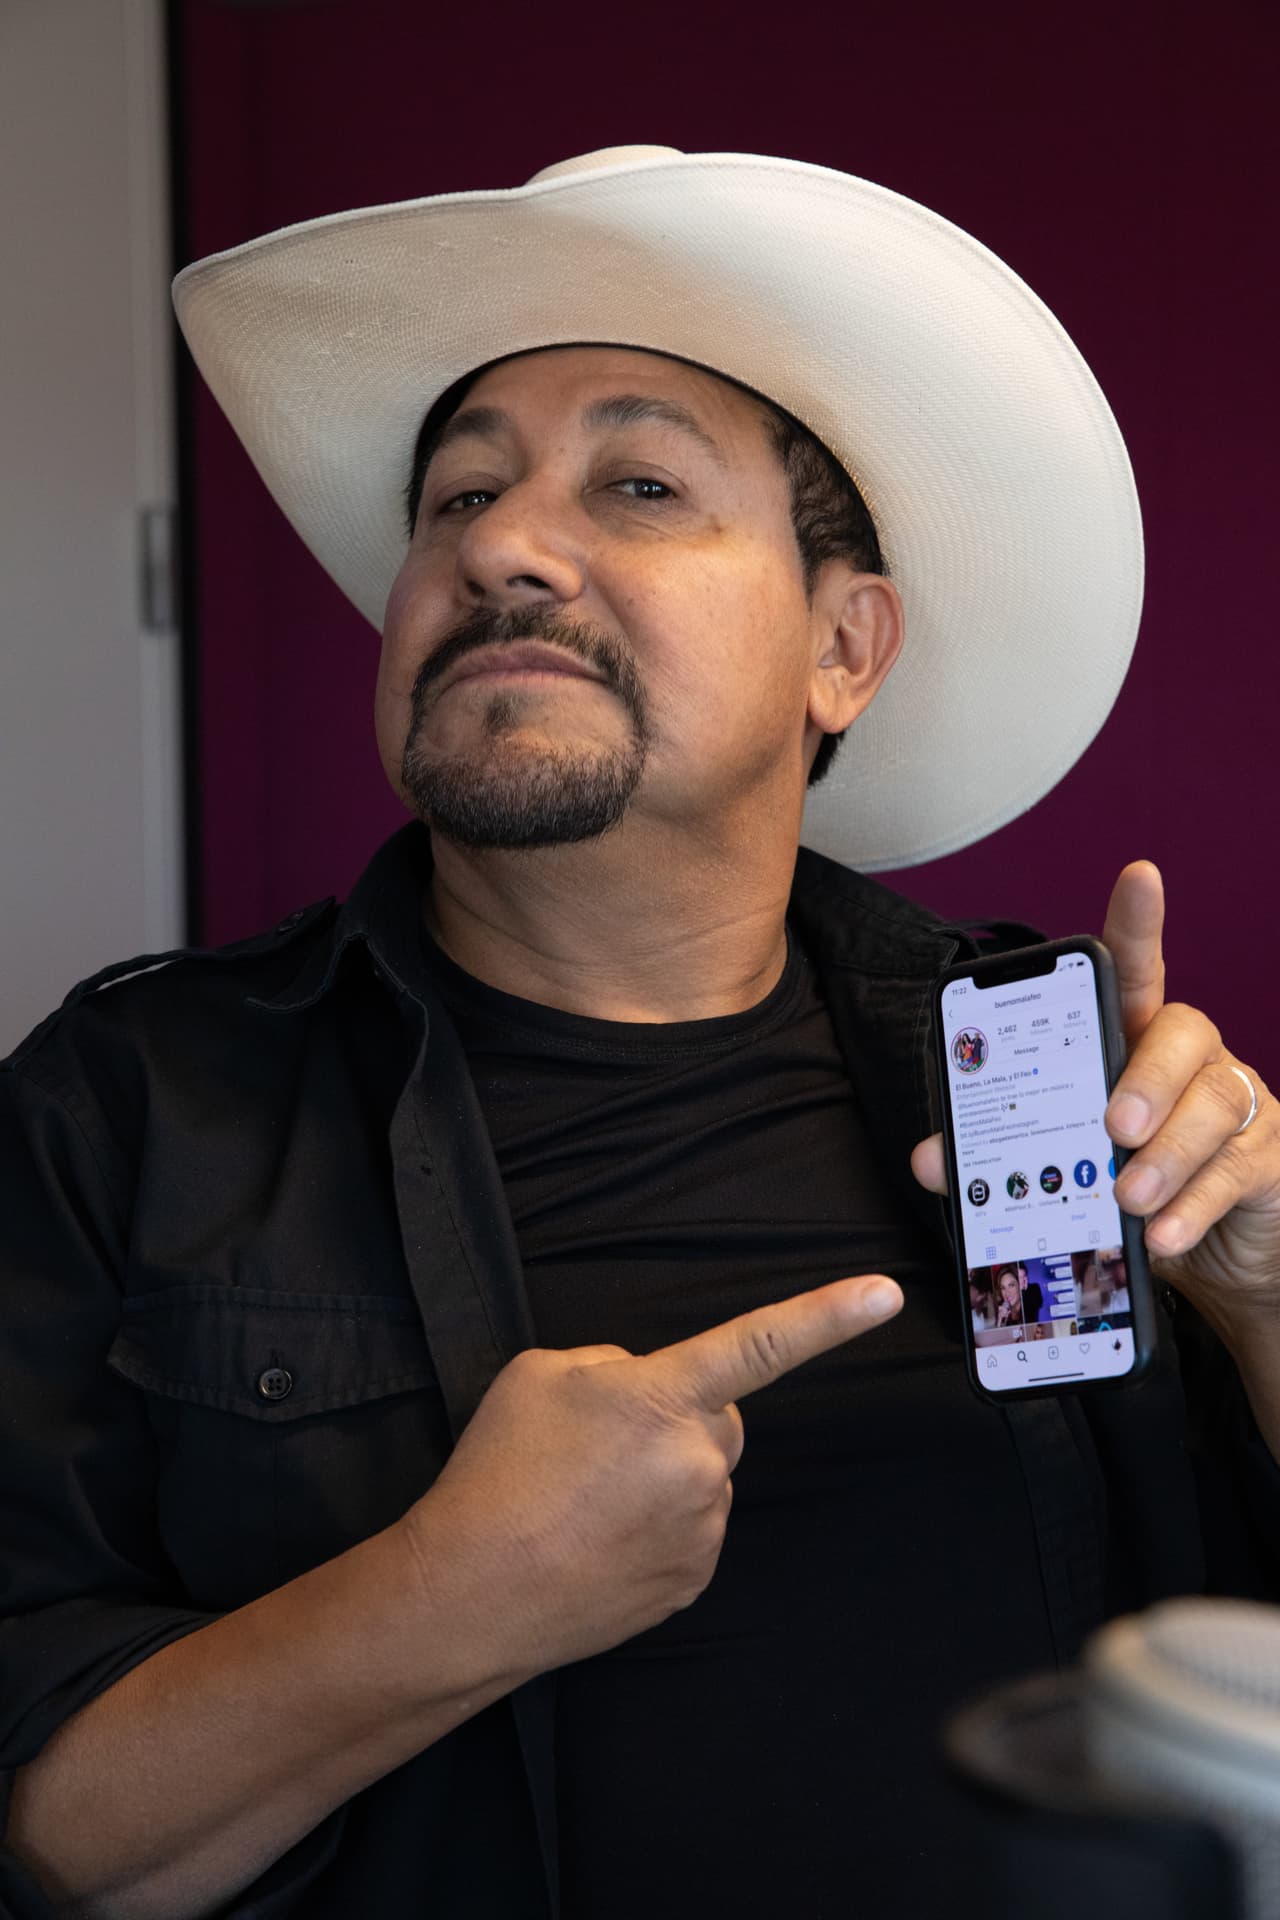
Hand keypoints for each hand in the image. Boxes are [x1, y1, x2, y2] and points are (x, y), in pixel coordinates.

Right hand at [401, 1273, 901, 1676]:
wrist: (471, 1591)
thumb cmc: (498, 1472)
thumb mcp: (540, 1372)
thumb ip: (613, 1363)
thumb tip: (645, 1386)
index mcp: (664, 1396)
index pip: (761, 1344)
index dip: (827, 1315)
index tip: (882, 1293)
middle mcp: (698, 1461)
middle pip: (719, 1417)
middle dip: (679, 1420)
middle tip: (603, 1448)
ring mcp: (701, 1527)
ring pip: (703, 1477)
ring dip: (663, 1477)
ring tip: (587, 1501)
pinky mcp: (692, 1580)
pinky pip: (692, 1530)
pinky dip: (658, 1528)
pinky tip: (601, 1539)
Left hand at [912, 862, 1279, 1342]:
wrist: (1208, 1253)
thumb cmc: (1127, 1188)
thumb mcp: (1062, 1167)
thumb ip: (1000, 1156)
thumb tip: (929, 1160)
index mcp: (1135, 1041)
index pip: (1136, 971)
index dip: (1137, 924)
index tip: (1140, 877)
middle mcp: (1192, 1059)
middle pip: (1184, 1034)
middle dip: (1144, 1077)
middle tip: (1112, 1126)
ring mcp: (1239, 1105)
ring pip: (1214, 1103)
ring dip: (1166, 1153)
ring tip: (1130, 1198)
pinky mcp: (1267, 1159)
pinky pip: (1237, 1169)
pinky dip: (1195, 1204)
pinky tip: (1165, 1232)